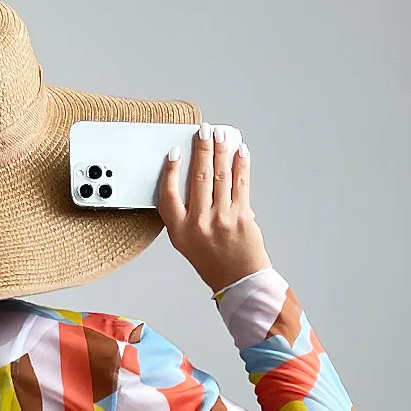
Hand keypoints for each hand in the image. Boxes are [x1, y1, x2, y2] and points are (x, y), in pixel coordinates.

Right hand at [157, 124, 271, 291]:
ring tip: (221, 134)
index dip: (171, 171)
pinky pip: (240, 184)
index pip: (169, 194)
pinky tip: (240, 152)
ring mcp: (221, 218)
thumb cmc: (213, 262)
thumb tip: (199, 178)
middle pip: (198, 177)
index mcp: (180, 231)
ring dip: (221, 150)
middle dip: (202, 149)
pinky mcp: (241, 215)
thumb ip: (188, 214)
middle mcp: (199, 223)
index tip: (175, 153)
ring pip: (220, 175)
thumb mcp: (188, 242)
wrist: (238, 280)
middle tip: (203, 130)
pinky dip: (241, 165)